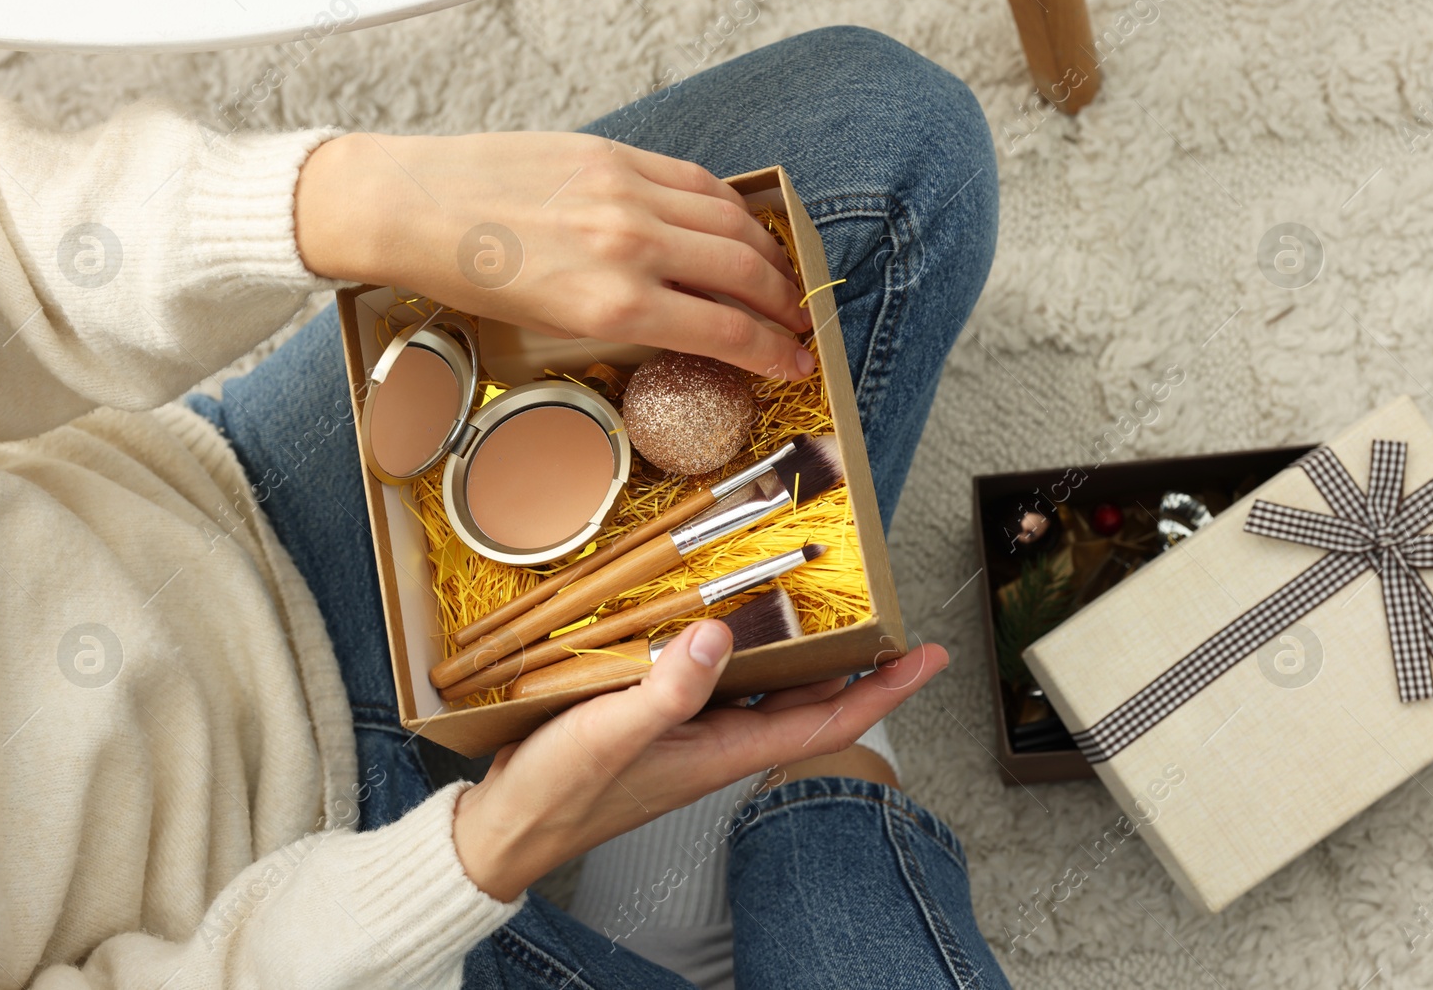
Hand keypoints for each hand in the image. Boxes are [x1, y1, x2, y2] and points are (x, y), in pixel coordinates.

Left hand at [294, 131, 816, 379]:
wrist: (409, 207)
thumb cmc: (468, 278)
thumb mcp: (550, 328)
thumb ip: (629, 324)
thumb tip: (692, 326)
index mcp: (612, 308)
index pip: (726, 332)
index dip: (775, 352)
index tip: (796, 363)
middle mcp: (631, 250)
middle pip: (746, 276)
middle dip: (786, 306)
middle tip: (800, 325)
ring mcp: (627, 194)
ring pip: (733, 224)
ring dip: (770, 256)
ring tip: (781, 279)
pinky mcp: (615, 154)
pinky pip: (697, 183)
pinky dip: (731, 209)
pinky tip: (739, 226)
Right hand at [450, 620, 949, 901]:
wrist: (506, 828)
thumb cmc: (559, 796)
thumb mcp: (611, 735)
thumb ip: (667, 690)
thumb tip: (717, 634)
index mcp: (724, 750)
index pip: (826, 718)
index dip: (883, 689)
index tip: (927, 655)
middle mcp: (717, 739)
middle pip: (807, 699)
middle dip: (856, 661)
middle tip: (888, 613)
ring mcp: (689, 729)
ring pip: (764, 685)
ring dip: (801, 650)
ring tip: (828, 604)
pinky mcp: (656, 715)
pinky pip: (715, 675)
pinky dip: (735, 645)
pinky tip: (723, 617)